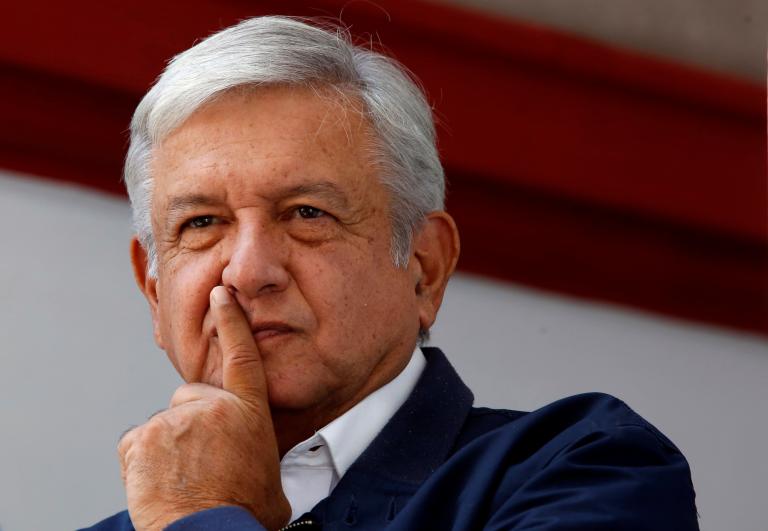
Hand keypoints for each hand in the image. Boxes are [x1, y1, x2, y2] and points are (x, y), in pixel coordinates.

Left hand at [118, 286, 290, 530]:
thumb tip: (258, 460)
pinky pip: (139, 443)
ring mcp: (172, 421)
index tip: (221, 294)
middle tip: (203, 461)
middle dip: (195, 423)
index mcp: (247, 412)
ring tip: (185, 480)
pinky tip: (161, 483)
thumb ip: (259, 450)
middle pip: (194, 398)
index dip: (231, 321)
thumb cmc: (244, 513)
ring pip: (167, 424)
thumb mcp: (271, 477)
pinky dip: (146, 461)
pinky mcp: (140, 439)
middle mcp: (210, 408)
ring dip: (171, 447)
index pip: (241, 355)